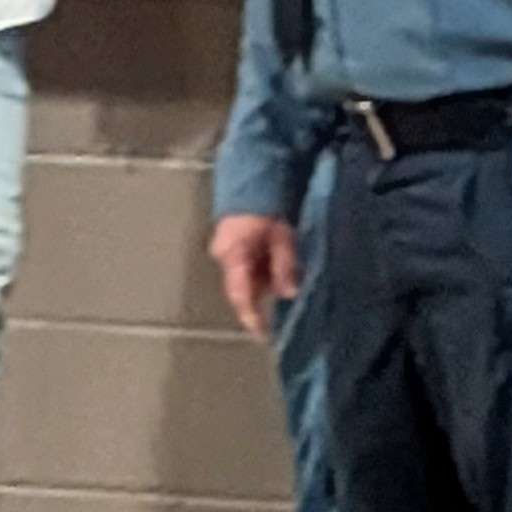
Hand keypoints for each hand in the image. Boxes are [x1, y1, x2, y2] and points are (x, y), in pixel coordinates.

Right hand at [210, 212, 298, 336]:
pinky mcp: (229, 244)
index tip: (261, 334)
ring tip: (283, 278)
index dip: (251, 317)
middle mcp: (223, 256)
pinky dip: (259, 270)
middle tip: (281, 302)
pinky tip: (273, 266)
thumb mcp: (283, 237)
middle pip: (242, 288)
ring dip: (262, 282)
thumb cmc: (268, 207)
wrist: (254, 178)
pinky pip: (243, 266)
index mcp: (234, 256)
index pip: (240, 295)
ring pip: (244, 277)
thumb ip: (284, 266)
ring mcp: (223, 250)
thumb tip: (288, 295)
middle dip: (261, 297)